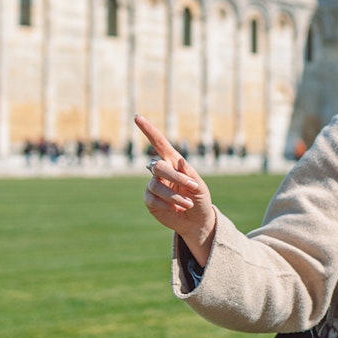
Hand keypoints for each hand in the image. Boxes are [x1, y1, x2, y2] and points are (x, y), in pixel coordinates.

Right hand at [135, 114, 215, 265]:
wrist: (196, 220)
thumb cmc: (200, 199)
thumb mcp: (200, 187)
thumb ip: (191, 174)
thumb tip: (180, 161)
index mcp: (174, 162)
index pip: (159, 143)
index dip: (148, 130)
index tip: (137, 117)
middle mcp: (162, 171)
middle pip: (158, 166)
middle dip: (176, 178)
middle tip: (192, 188)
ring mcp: (154, 185)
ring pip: (156, 185)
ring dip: (174, 195)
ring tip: (187, 204)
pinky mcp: (150, 200)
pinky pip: (153, 199)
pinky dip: (167, 204)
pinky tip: (177, 209)